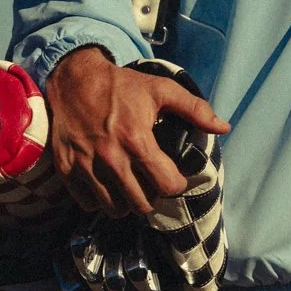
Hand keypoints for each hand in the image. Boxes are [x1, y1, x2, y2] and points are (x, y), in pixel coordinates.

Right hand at [46, 47, 230, 215]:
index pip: (167, 186)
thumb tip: (224, 127)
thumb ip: (195, 109)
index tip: (172, 176)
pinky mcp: (67, 171)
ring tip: (129, 186)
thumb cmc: (121, 86)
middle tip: (150, 183)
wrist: (74, 81)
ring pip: (115, 209)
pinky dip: (99, 199)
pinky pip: (88, 204)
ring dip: (126, 202)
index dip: (175, 184)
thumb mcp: (160, 89)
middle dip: (151, 196)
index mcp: (137, 141)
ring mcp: (86, 167)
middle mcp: (112, 159)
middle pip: (142, 205)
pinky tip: (106, 184)